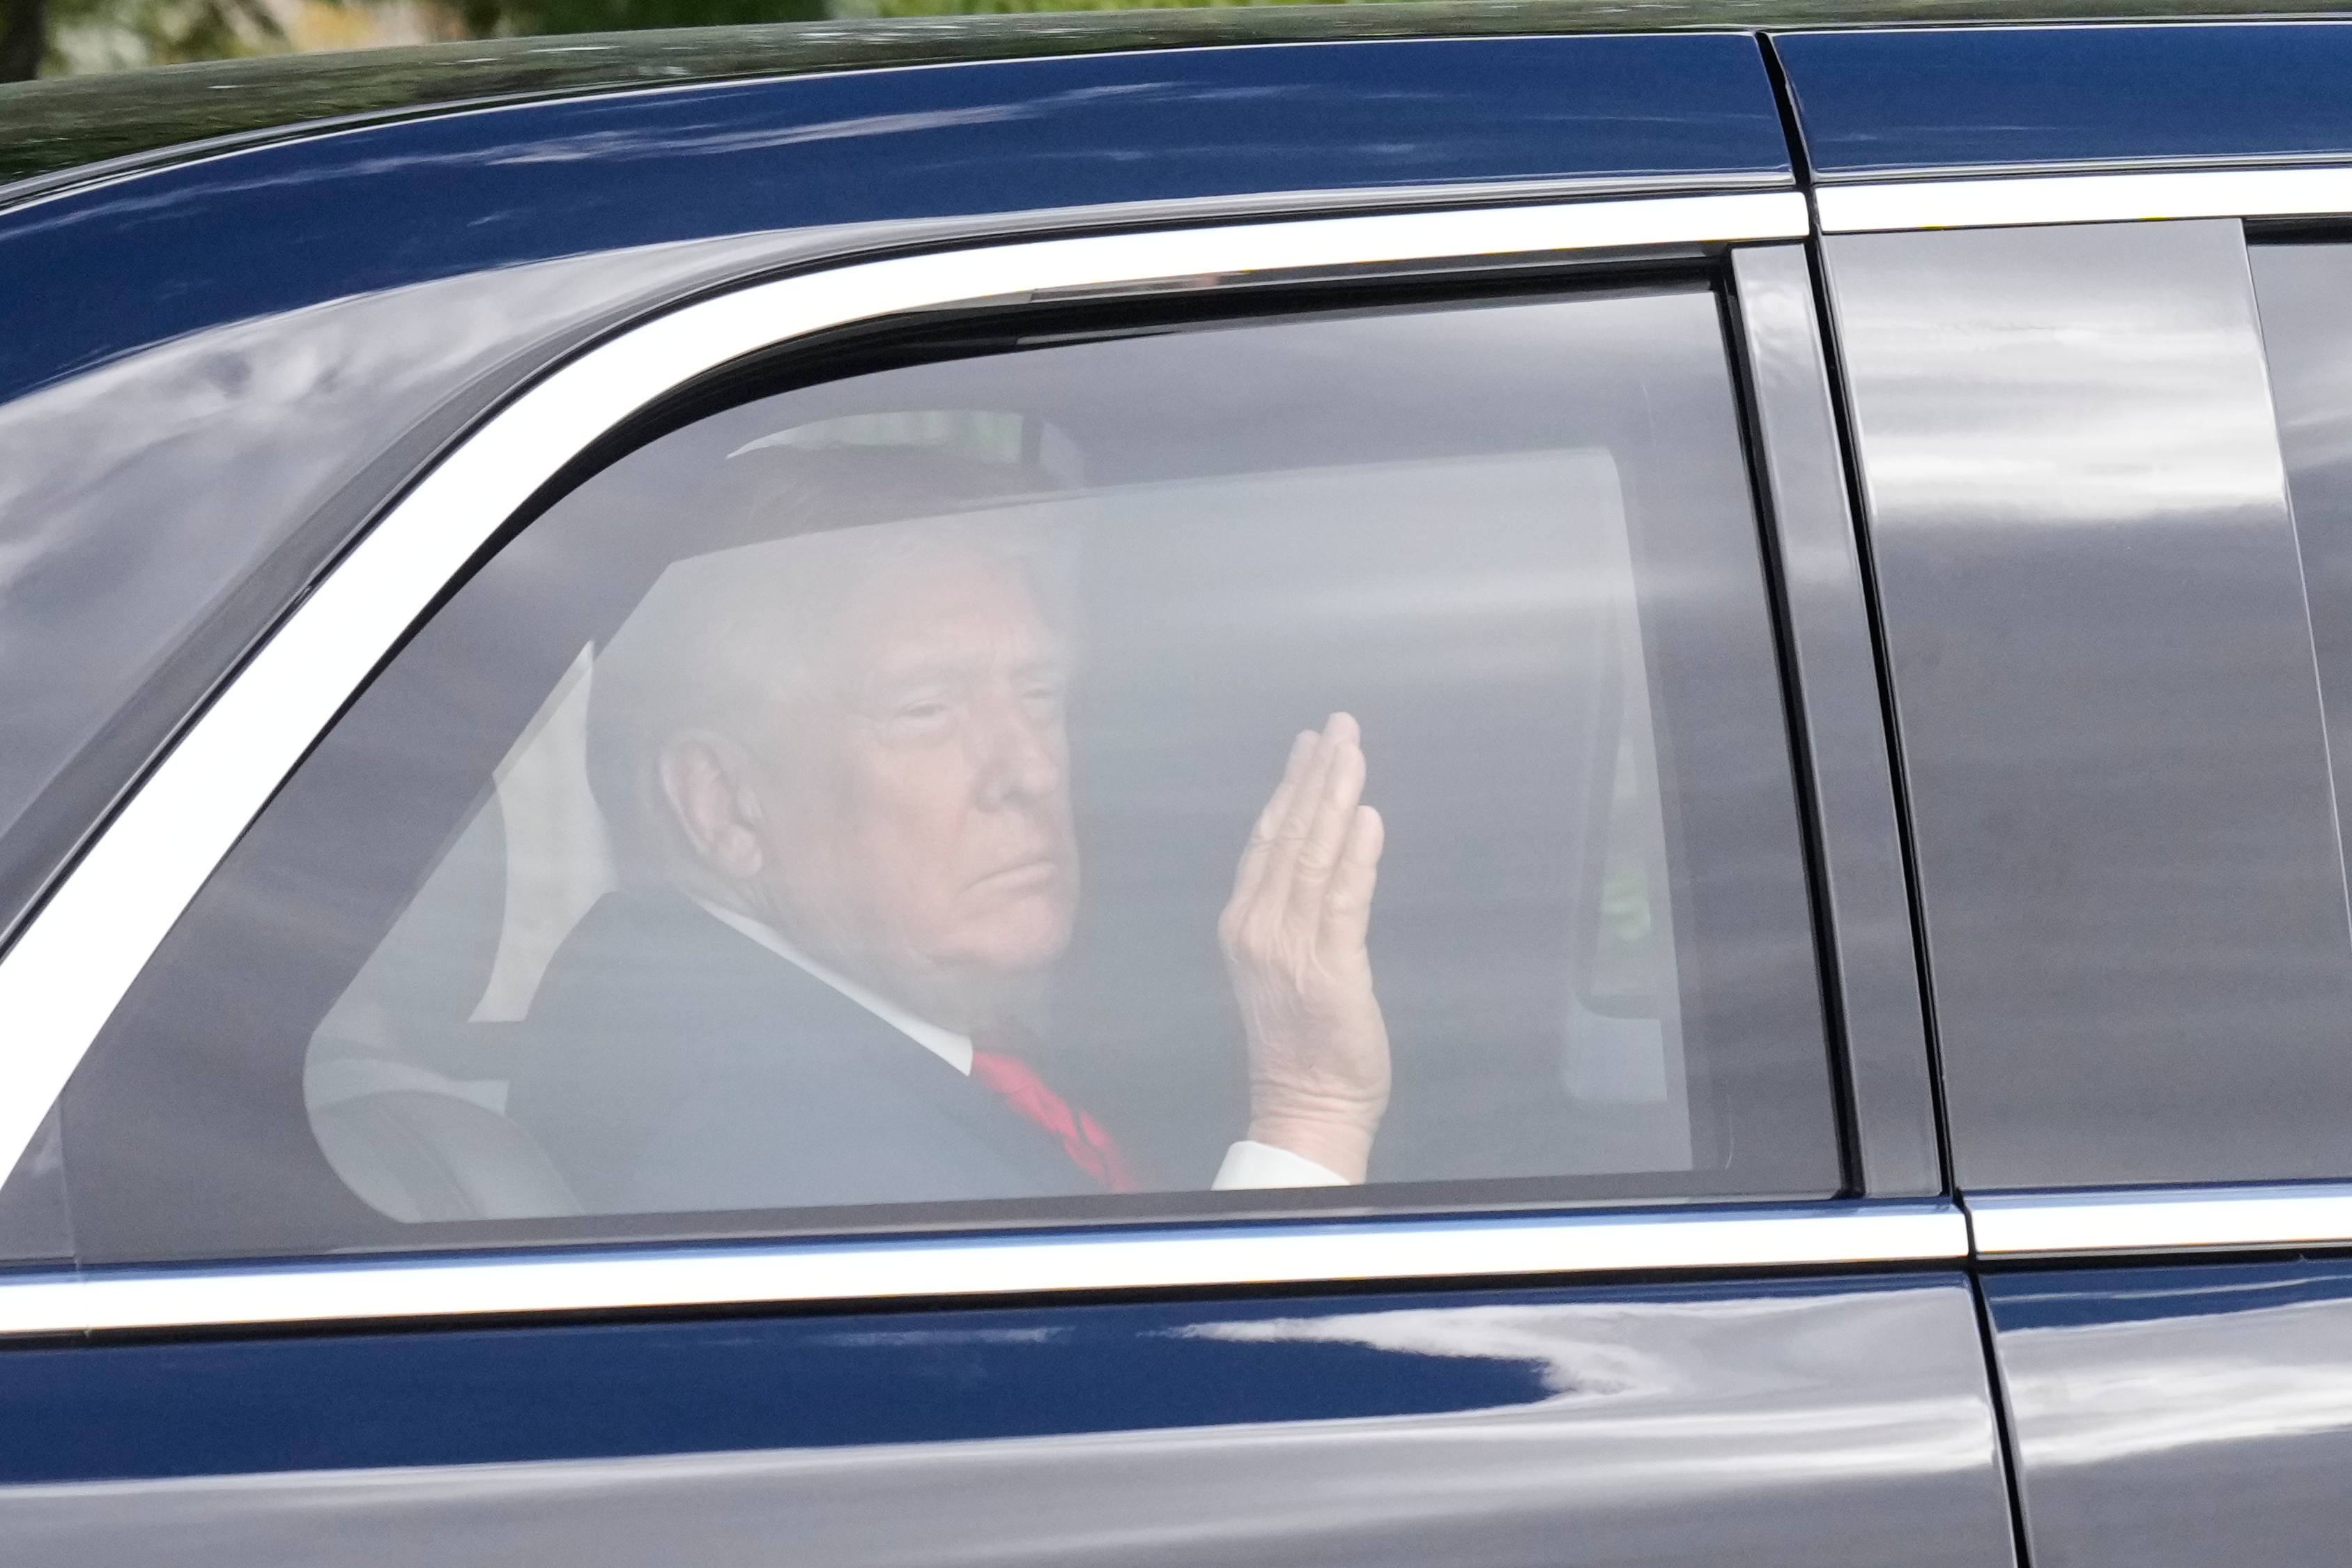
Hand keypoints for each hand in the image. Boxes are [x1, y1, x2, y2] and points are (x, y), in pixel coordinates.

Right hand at [1218, 712, 1389, 1182]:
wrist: (1305, 1104)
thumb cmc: (1301, 1038)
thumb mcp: (1281, 961)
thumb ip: (1294, 907)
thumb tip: (1321, 847)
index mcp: (1244, 922)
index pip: (1267, 840)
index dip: (1289, 787)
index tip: (1310, 744)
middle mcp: (1258, 927)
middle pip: (1288, 836)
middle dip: (1316, 776)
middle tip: (1339, 726)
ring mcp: (1290, 947)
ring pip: (1313, 857)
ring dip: (1334, 799)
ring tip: (1353, 752)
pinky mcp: (1329, 968)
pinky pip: (1343, 901)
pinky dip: (1356, 856)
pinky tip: (1367, 816)